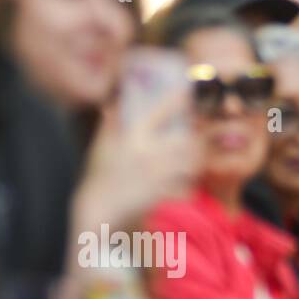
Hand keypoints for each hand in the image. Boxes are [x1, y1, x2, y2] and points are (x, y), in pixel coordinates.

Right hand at [73, 90, 198, 232]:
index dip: (176, 100)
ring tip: (196, 158)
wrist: (99, 206)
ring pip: (192, 164)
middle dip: (197, 139)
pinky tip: (187, 182)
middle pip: (187, 141)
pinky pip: (187, 188)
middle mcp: (149, 153)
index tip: (186, 92)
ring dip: (197, 160)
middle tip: (199, 137)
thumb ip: (110, 122)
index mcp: (133, 136)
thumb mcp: (102, 143)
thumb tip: (113, 102)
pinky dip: (190, 185)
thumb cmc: (99, 173)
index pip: (159, 112)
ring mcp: (158, 174)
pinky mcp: (162, 194)